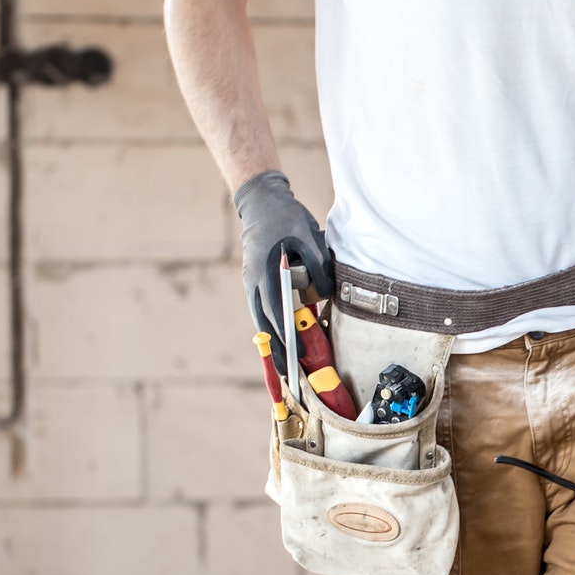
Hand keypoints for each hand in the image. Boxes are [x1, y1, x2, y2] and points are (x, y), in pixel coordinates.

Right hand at [234, 170, 333, 375]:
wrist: (262, 200)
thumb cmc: (286, 218)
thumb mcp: (308, 238)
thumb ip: (318, 268)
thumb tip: (324, 294)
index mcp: (264, 273)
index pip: (276, 313)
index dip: (286, 337)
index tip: (297, 356)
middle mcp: (253, 281)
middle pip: (264, 323)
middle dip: (277, 350)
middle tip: (288, 375)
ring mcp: (251, 281)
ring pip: (260, 318)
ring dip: (272, 341)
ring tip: (283, 364)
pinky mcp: (254, 279)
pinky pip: (261, 307)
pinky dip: (270, 325)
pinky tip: (279, 338)